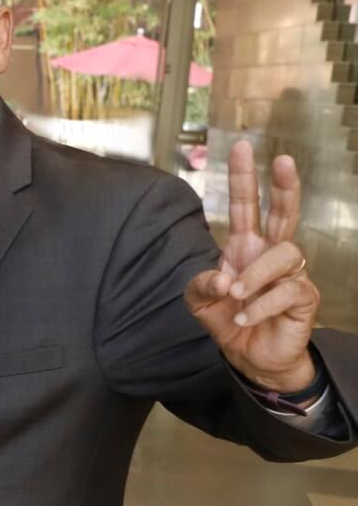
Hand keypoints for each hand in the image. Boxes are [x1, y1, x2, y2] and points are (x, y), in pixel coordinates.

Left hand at [185, 140, 320, 392]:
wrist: (251, 357)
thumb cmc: (229, 320)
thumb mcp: (201, 303)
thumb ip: (200, 286)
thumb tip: (221, 279)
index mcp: (245, 247)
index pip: (247, 206)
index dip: (245, 178)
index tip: (243, 148)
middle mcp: (271, 254)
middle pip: (285, 213)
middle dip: (285, 186)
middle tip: (282, 160)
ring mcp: (292, 274)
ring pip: (284, 254)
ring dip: (255, 274)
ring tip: (236, 295)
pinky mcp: (304, 297)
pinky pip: (286, 291)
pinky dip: (259, 306)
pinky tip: (244, 317)